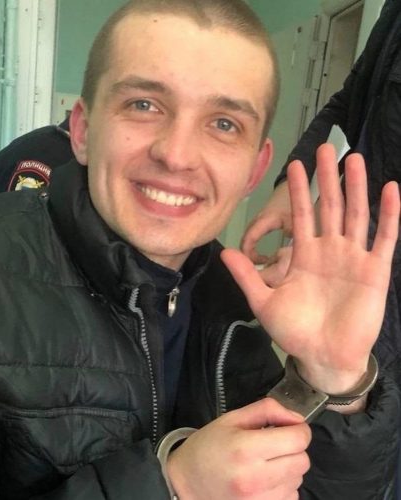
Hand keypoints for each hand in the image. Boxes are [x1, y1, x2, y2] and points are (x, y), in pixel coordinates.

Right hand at [167, 398, 310, 499]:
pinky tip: (264, 481)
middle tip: (273, 445)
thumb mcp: (232, 418)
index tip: (288, 428)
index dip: (298, 429)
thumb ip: (267, 410)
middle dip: (293, 449)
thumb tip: (297, 418)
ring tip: (265, 464)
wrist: (187, 482)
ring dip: (288, 469)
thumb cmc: (209, 446)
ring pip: (298, 480)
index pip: (298, 439)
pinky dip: (283, 487)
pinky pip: (291, 497)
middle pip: (302, 461)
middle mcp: (256, 477)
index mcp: (246, 448)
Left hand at [222, 144, 399, 393]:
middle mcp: (328, 251)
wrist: (322, 356)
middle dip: (327, 179)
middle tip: (325, 148)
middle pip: (329, 207)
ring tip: (353, 159)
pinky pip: (383, 238)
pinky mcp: (374, 271)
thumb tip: (224, 251)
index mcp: (304, 255)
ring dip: (355, 187)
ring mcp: (352, 258)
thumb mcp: (264, 300)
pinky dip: (389, 214)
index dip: (297, 191)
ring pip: (355, 215)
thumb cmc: (294, 331)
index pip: (300, 215)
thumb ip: (247, 275)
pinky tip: (390, 189)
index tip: (294, 165)